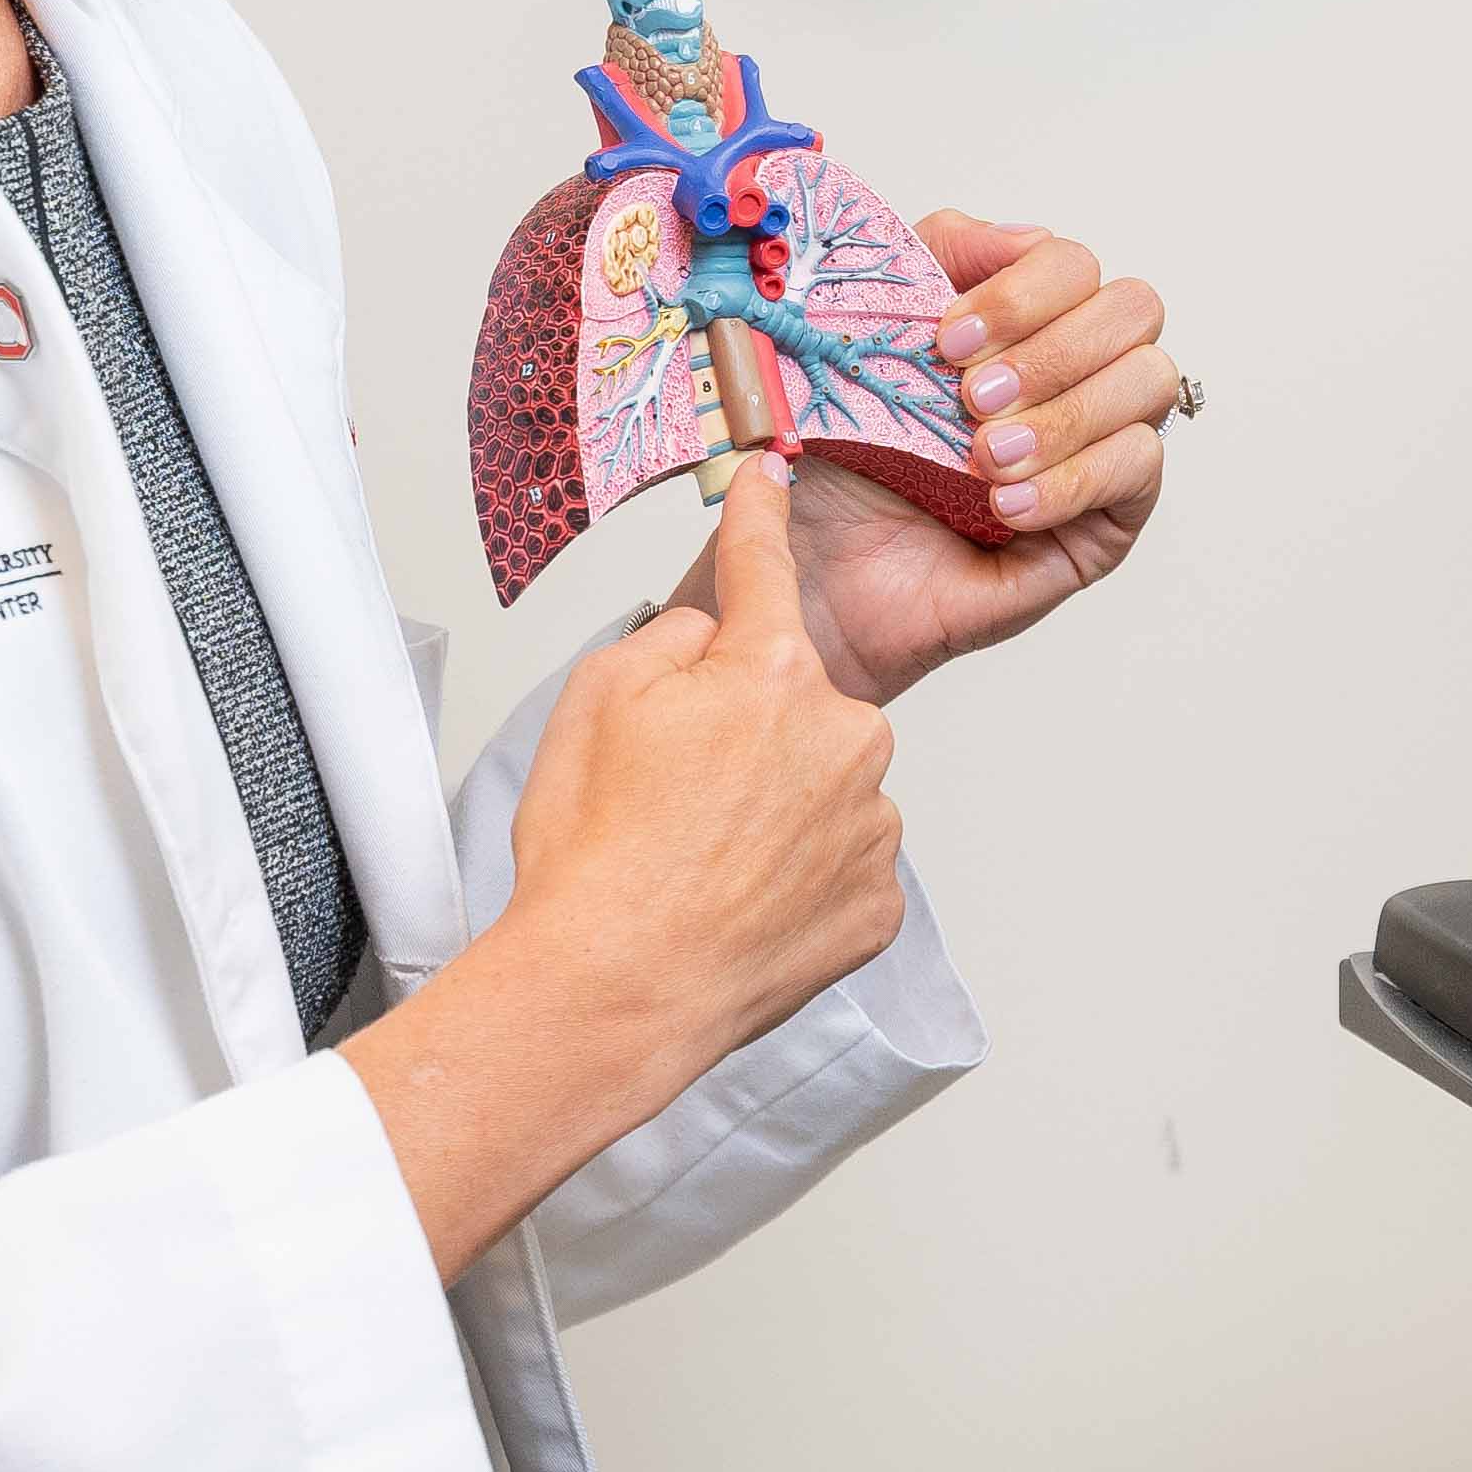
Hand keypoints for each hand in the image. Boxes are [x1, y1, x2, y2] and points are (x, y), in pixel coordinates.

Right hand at [340, 459, 901, 1276]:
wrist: (614, 992)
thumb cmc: (593, 855)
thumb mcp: (595, 700)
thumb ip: (671, 640)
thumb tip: (715, 636)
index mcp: (772, 673)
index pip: (766, 569)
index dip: (761, 518)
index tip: (774, 480)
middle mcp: (845, 736)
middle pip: (800, 701)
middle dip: (751, 729)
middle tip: (675, 794)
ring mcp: (871, 826)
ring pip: (828, 785)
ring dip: (779, 807)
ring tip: (700, 862)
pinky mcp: (878, 904)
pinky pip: (842, 863)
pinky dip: (799, 876)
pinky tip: (739, 903)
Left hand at [682, 212, 1173, 704]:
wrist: (812, 568)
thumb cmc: (837, 457)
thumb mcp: (864, 328)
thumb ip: (937, 255)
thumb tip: (1024, 236)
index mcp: (1020, 319)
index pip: (1074, 263)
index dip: (1022, 291)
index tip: (950, 338)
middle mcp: (1070, 373)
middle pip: (1134, 309)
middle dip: (1053, 347)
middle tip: (972, 397)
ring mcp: (1096, 444)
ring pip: (1150, 382)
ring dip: (1063, 415)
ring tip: (982, 457)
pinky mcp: (1106, 521)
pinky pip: (1138, 470)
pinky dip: (1074, 478)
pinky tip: (1007, 503)